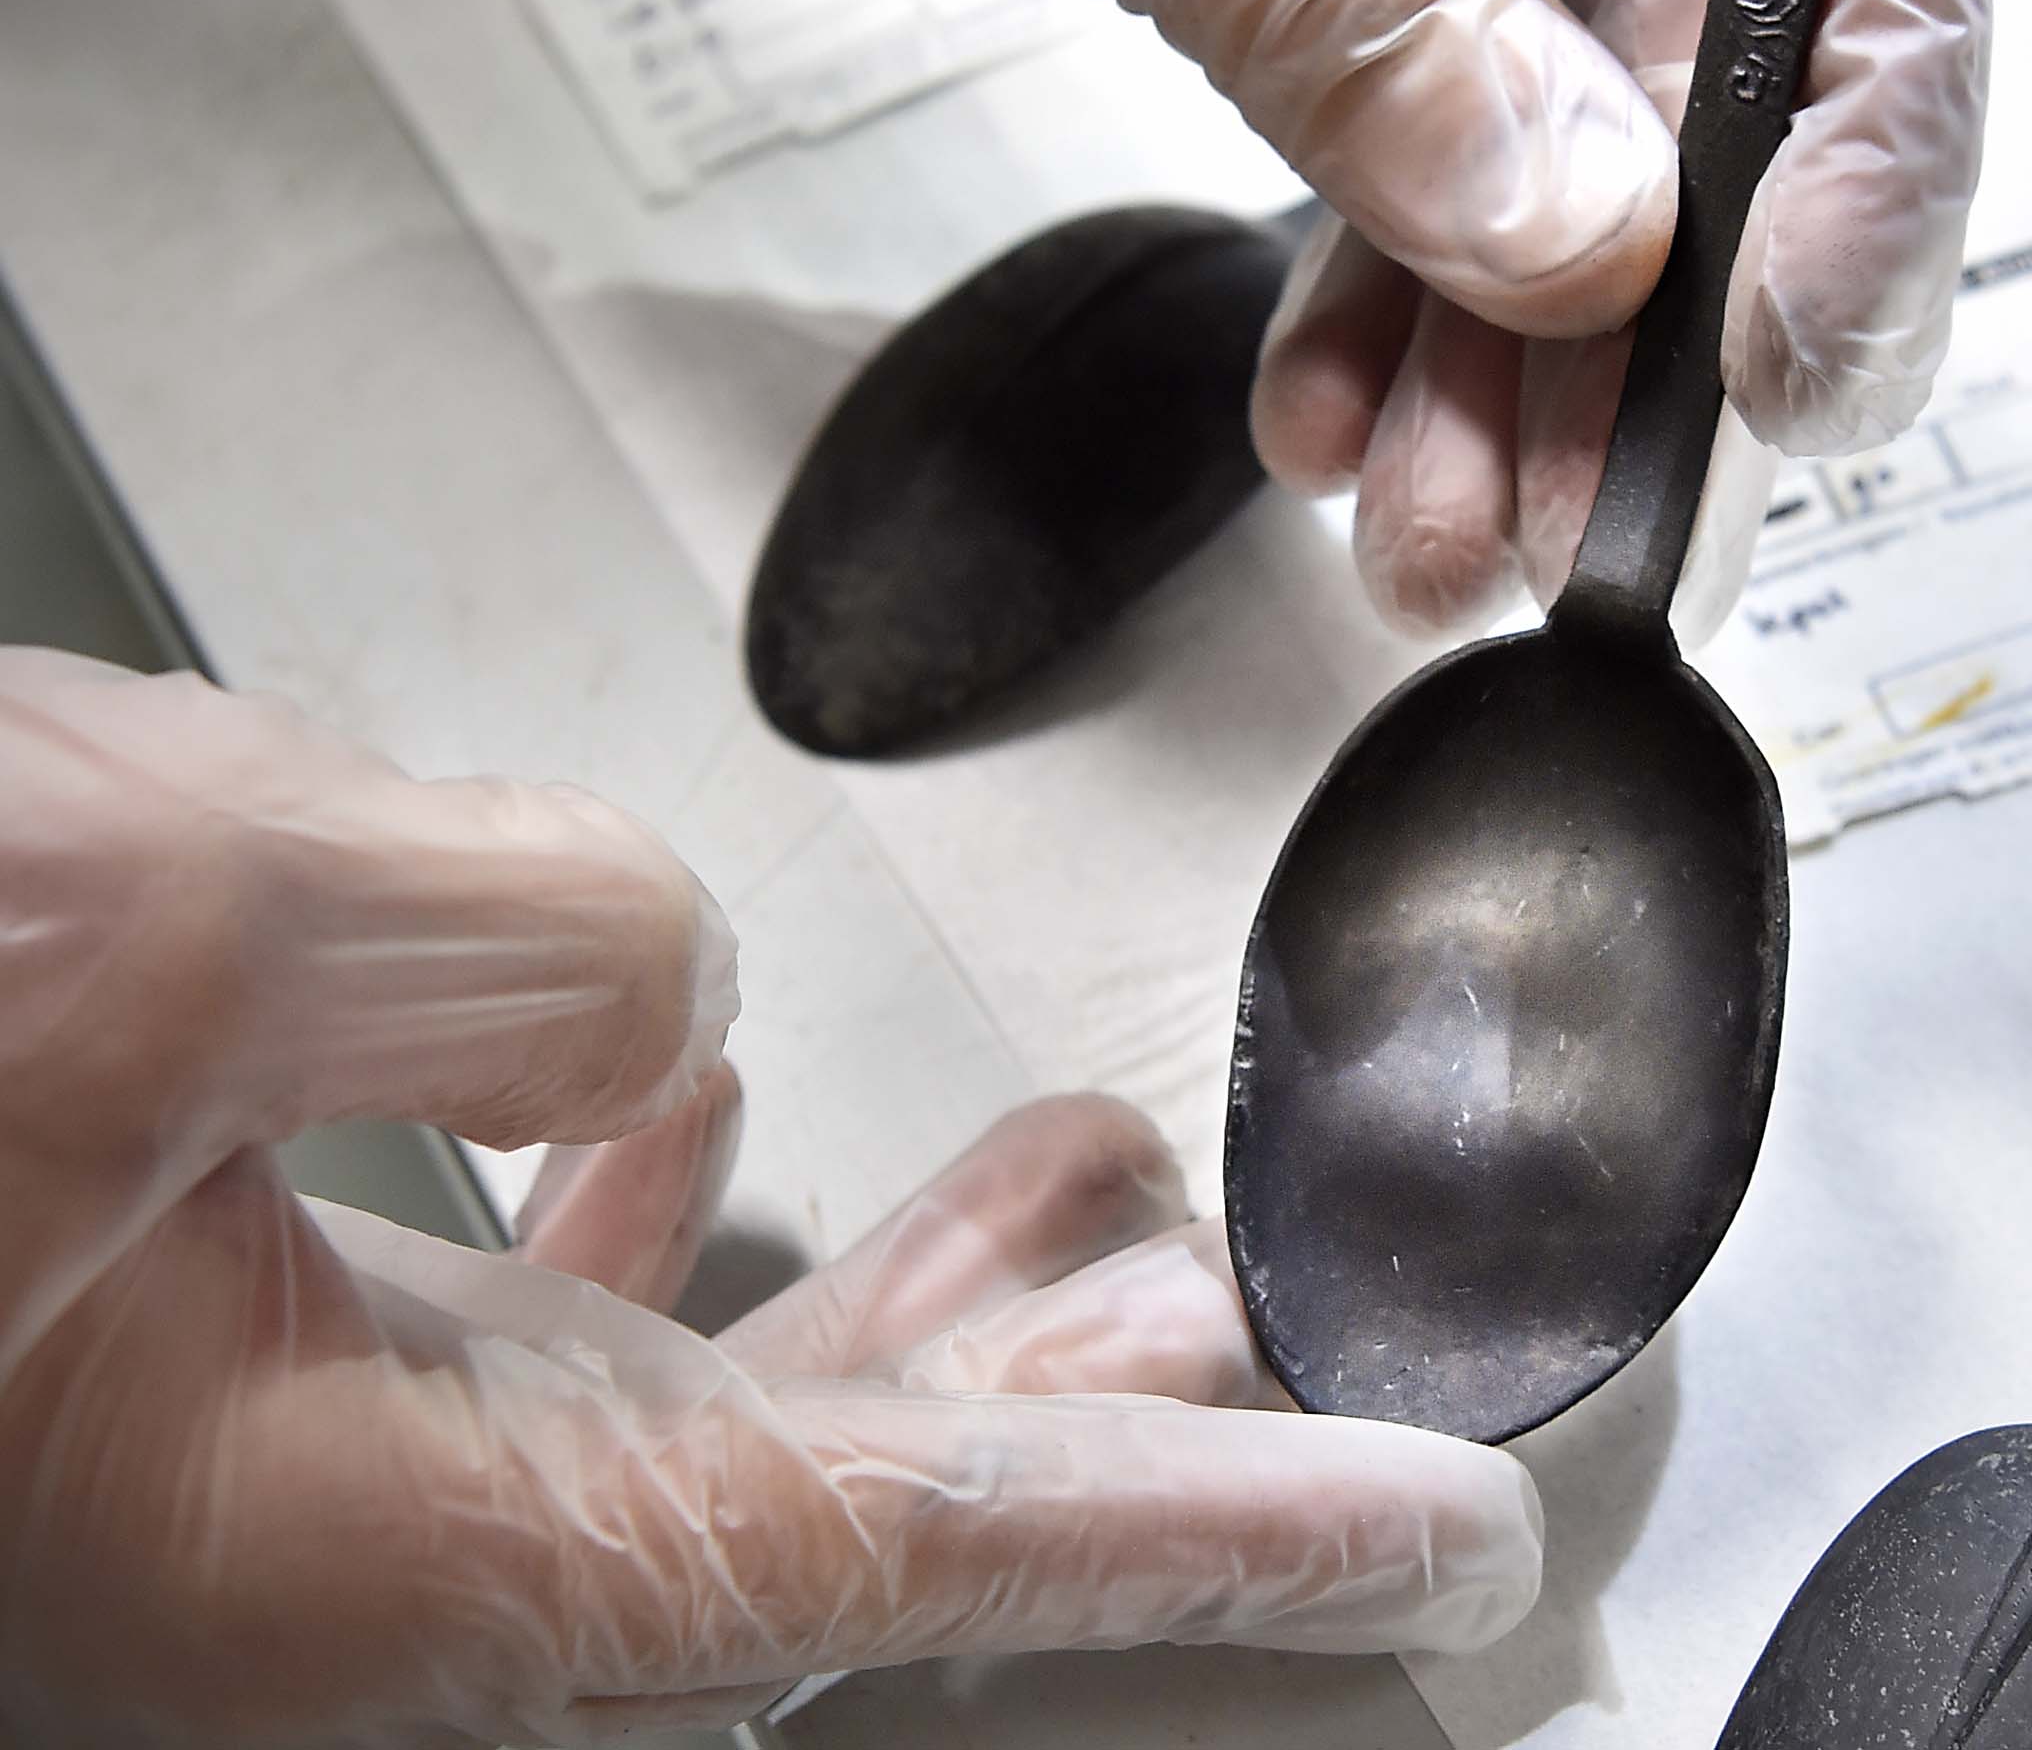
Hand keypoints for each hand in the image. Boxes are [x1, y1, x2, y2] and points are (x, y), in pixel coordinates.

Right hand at [0, 652, 1537, 1742]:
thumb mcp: (125, 934)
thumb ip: (492, 934)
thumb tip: (646, 967)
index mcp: (354, 1550)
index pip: (917, 1557)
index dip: (1218, 1536)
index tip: (1440, 1535)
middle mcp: (319, 1550)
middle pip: (823, 1499)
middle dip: (1073, 1401)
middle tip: (1249, 1298)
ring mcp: (244, 1443)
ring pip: (685, 1391)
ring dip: (895, 1285)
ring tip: (1078, 1190)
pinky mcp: (163, 1327)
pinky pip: (499, 1292)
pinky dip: (643, 1194)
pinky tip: (686, 1099)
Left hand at [376, 0, 1988, 638]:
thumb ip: (1358, 2)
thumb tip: (1578, 228)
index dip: (1861, 139)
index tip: (1777, 353)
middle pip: (1719, 45)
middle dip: (1652, 312)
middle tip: (1588, 509)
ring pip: (1559, 130)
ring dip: (1511, 350)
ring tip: (1445, 516)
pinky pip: (1399, 134)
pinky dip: (1378, 287)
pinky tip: (1342, 403)